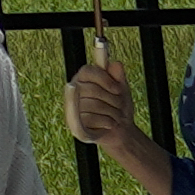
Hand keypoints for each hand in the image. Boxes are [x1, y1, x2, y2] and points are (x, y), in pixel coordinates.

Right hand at [64, 53, 150, 167]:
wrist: (121, 131)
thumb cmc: (120, 108)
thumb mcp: (122, 90)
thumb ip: (118, 76)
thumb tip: (116, 63)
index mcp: (84, 78)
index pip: (87, 71)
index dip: (104, 80)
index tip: (118, 89)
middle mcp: (74, 90)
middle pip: (91, 90)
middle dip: (112, 100)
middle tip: (120, 106)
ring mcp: (72, 106)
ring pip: (93, 105)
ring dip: (112, 113)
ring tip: (116, 117)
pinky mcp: (74, 123)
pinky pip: (91, 119)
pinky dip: (107, 122)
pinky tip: (110, 124)